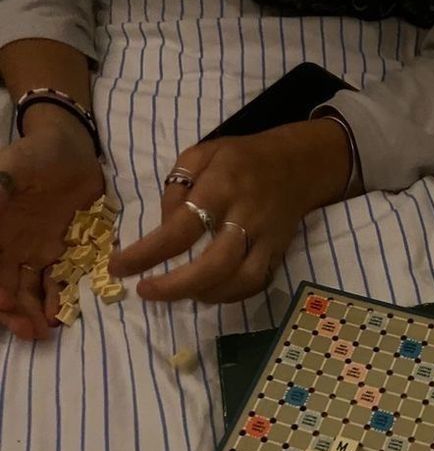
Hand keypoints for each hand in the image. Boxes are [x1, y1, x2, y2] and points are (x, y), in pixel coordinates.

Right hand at [0, 111, 103, 339]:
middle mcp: (14, 248)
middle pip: (11, 289)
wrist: (68, 150)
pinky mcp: (68, 252)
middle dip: (17, 314)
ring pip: (34, 291)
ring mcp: (40, 252)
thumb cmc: (32, 158)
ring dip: (37, 313)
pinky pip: (62, 282)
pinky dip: (60, 299)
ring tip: (44, 331)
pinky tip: (60, 314)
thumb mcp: (8, 174)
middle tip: (30, 333)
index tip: (4, 304)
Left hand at [109, 120, 350, 303]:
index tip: (119, 267)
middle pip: (213, 265)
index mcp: (221, 186)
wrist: (297, 165)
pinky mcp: (278, 254)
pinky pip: (255, 284)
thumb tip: (162, 229)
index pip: (180, 229)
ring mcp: (266, 239)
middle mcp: (246, 216)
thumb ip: (176, 189)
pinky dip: (229, 295)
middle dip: (175, 287)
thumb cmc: (240, 160)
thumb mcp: (200, 155)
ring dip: (203, 294)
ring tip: (177, 292)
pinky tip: (207, 292)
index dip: (147, 253)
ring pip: (238, 281)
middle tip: (145, 291)